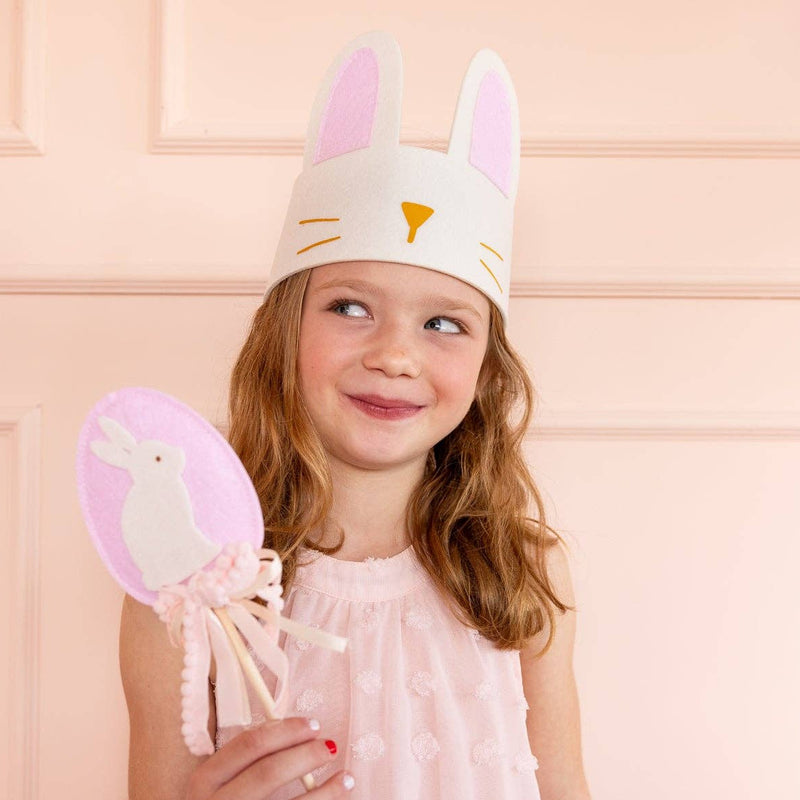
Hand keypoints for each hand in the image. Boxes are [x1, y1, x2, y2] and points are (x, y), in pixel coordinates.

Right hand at [184, 717, 354, 798]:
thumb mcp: (218, 784)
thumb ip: (244, 763)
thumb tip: (296, 733)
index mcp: (205, 781)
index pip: (249, 745)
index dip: (285, 730)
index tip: (312, 724)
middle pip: (269, 773)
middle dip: (306, 756)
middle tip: (330, 746)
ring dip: (325, 792)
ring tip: (346, 779)